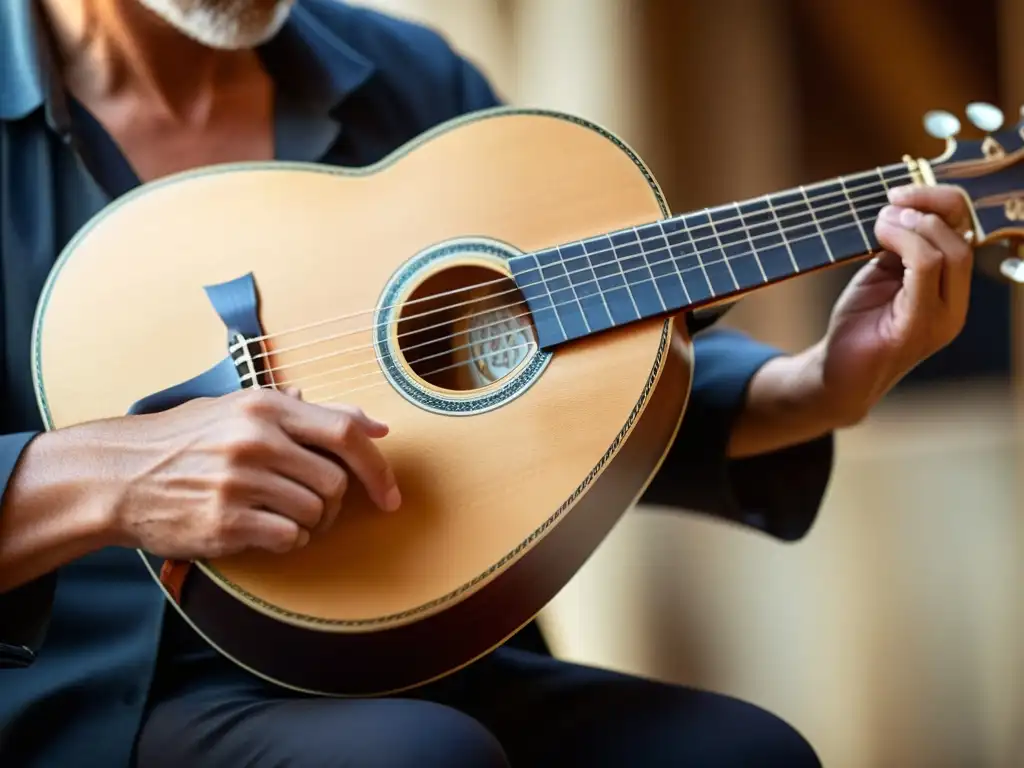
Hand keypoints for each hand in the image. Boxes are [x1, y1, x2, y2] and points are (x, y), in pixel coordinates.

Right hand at [96, 388, 400, 559]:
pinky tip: (266, 533)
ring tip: (283, 518)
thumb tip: (373, 425)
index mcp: (265, 407)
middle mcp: (255, 440)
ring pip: (315, 513)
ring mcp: (239, 482)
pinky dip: (288, 542)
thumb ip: (307, 415)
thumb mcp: (242, 409)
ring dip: (311, 524)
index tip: (391, 494)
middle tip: (316, 508)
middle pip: (335, 482)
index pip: (345, 432)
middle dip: (336, 503)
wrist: (118, 475)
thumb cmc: (187, 440)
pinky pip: (288, 539)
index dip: (378, 467)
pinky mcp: (225, 522)